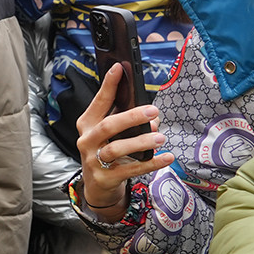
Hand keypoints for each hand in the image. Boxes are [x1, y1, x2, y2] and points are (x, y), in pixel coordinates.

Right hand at [72, 63, 170, 221]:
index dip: (108, 85)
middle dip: (130, 117)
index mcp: (87, 124)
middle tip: (152, 111)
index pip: (99, 102)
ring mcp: (93, 160)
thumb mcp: (111, 133)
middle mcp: (87, 140)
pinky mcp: (104, 178)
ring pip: (116, 148)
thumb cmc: (107, 151)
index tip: (119, 68)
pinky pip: (130, 170)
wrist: (98, 185)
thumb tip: (152, 114)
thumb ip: (126, 119)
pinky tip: (166, 157)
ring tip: (160, 137)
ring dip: (140, 141)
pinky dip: (150, 163)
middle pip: (107, 126)